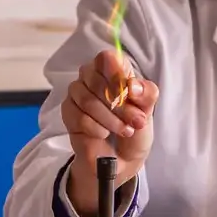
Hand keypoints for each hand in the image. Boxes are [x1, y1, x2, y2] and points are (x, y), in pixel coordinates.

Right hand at [60, 49, 159, 216]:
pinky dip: (97, 129)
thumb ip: (146, 92)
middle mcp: (91, 75)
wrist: (122, 157)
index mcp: (112, 68)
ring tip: (125, 130)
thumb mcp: (148, 109)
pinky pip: (80, 117)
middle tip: (136, 121)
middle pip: (97, 80)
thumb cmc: (134, 126)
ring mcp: (77, 93)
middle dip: (121, 105)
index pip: (108, 58)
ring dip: (111, 119)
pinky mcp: (67, 112)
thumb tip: (133, 87)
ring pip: (88, 100)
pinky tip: (104, 134)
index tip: (131, 93)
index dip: (117, 74)